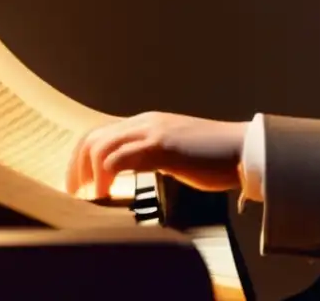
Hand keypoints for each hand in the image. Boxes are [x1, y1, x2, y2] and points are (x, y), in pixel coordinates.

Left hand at [65, 111, 247, 198]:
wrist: (244, 150)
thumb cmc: (215, 158)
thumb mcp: (174, 154)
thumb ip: (150, 157)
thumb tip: (128, 174)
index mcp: (147, 123)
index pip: (100, 133)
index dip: (81, 158)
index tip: (79, 185)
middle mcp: (145, 122)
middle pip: (93, 137)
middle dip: (77, 167)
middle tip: (76, 194)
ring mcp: (153, 131)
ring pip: (101, 145)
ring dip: (88, 174)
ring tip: (90, 197)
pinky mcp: (162, 145)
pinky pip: (120, 158)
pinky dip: (106, 177)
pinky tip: (107, 195)